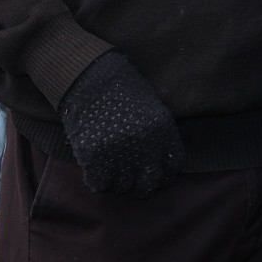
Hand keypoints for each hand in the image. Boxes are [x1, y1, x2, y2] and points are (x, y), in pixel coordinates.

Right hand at [59, 51, 184, 196]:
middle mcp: (146, 148)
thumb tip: (157, 163)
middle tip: (130, 178)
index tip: (154, 174)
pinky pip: (99, 184)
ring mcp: (120, 155)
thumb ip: (157, 136)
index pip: (172, 168)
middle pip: (148, 185)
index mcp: (164, 133)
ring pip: (122, 187)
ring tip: (109, 165)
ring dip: (116, 180)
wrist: (89, 75)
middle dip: (140, 185)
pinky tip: (94, 166)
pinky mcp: (94, 158)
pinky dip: (96, 178)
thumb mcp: (151, 107)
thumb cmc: (120, 87)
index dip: (163, 175)